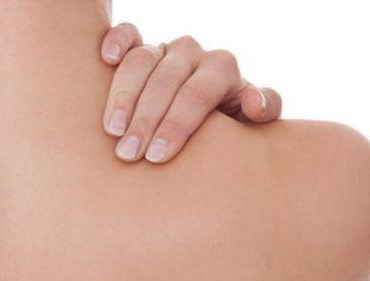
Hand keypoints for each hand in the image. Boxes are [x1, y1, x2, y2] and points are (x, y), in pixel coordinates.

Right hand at [99, 26, 281, 162]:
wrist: (204, 121)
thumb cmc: (223, 130)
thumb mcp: (249, 126)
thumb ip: (264, 113)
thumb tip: (256, 104)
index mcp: (222, 69)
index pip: (198, 93)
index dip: (177, 124)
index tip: (157, 157)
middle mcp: (193, 53)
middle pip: (166, 79)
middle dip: (146, 119)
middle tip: (129, 154)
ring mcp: (163, 48)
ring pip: (141, 60)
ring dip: (123, 96)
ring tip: (112, 131)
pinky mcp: (137, 46)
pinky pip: (126, 33)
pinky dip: (115, 41)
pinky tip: (105, 60)